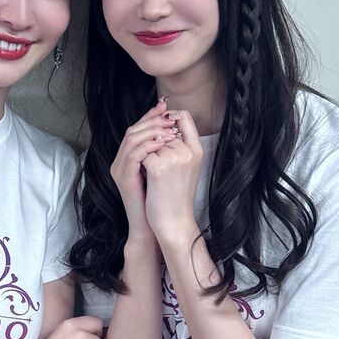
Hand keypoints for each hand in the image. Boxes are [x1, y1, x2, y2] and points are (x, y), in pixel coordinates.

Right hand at [109, 99, 179, 240]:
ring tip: (168, 128)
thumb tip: (174, 131)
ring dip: (152, 130)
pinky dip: (149, 146)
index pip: (137, 129)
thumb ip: (163, 152)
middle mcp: (120, 161)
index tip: (167, 107)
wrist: (156, 225)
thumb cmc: (162, 200)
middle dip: (152, 120)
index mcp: (128, 158)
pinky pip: (133, 155)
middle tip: (168, 115)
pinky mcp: (123, 178)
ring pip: (131, 139)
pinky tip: (163, 143)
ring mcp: (119, 169)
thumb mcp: (164, 171)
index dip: (151, 115)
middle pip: (132, 130)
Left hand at [143, 109, 203, 247]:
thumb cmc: (177, 196)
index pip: (184, 117)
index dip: (169, 117)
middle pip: (162, 130)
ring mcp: (173, 158)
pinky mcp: (158, 167)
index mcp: (197, 150)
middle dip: (154, 142)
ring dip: (147, 154)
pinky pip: (142, 154)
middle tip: (156, 165)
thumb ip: (179, 146)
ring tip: (154, 175)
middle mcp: (187, 151)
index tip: (160, 123)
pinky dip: (141, 164)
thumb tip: (163, 124)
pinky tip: (148, 179)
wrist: (174, 222)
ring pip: (150, 142)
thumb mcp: (186, 168)